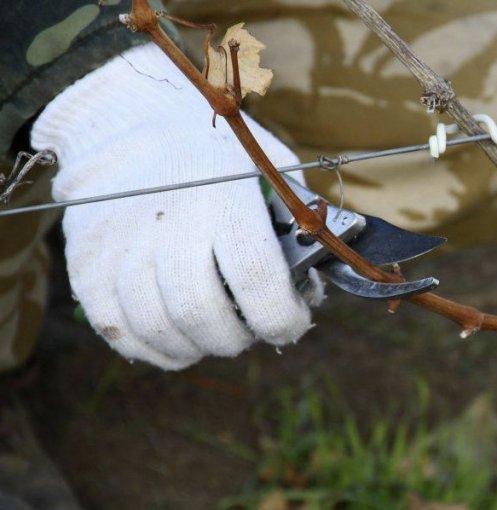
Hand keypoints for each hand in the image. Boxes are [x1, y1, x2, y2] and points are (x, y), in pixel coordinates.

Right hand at [31, 44, 322, 369]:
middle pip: (201, 313)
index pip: (257, 280)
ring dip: (194, 347)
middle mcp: (171, 223)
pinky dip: (150, 347)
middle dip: (237, 338)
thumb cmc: (215, 152)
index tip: (292, 322)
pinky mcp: (87, 261)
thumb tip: (313, 290)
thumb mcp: (266, 167)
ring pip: (157, 327)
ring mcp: (123, 244)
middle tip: (249, 331)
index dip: (282, 318)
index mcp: (225, 198)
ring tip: (212, 336)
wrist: (127, 117)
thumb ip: (295, 224)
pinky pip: (116, 328)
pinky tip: (173, 339)